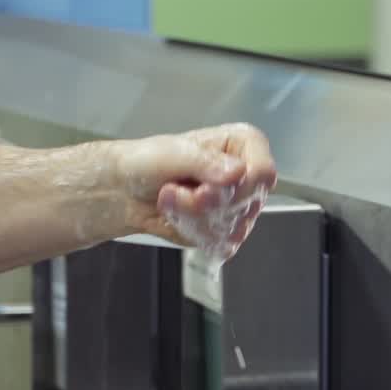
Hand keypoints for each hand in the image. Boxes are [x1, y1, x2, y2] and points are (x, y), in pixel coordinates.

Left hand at [114, 124, 277, 260]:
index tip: (203, 186)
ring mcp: (240, 207)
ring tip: (171, 198)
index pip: (262, 172)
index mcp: (242, 145)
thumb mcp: (173, 153)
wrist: (127, 189)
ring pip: (231, 228)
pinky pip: (219, 244)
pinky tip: (176, 216)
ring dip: (190, 217)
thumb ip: (205, 162)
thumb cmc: (148, 161)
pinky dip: (189, 232)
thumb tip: (236, 173)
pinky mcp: (227, 231)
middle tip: (173, 189)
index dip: (235, 187)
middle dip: (200, 203)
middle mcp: (247, 176)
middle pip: (245, 204)